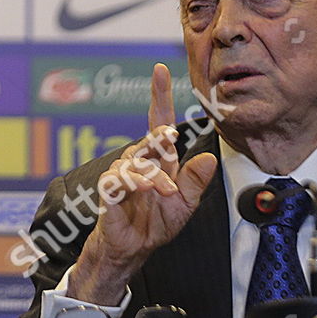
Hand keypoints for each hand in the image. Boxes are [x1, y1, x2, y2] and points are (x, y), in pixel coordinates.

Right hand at [70, 63, 217, 304]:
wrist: (133, 248)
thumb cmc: (156, 223)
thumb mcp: (185, 205)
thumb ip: (195, 182)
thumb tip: (208, 158)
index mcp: (159, 159)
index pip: (158, 121)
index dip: (159, 95)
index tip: (161, 69)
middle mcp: (139, 160)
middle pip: (149, 138)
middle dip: (159, 137)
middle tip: (170, 137)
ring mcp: (122, 173)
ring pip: (137, 161)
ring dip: (154, 175)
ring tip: (166, 193)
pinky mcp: (108, 189)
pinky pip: (120, 177)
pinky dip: (135, 182)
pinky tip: (146, 189)